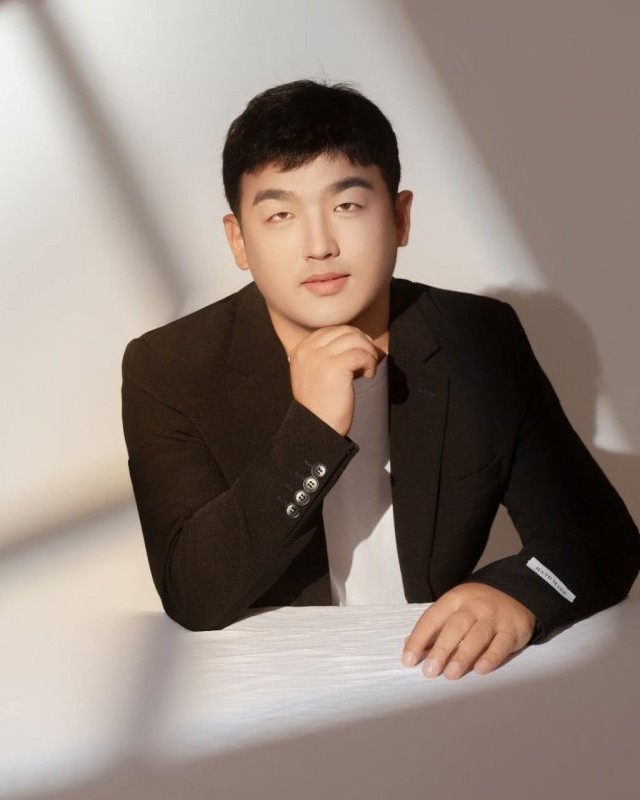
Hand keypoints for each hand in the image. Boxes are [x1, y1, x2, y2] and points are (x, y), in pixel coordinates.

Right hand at [289, 326, 380, 435]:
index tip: (360, 351)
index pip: (331, 330)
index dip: (350, 337)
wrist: (318, 428)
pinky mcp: (335, 367)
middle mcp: (307, 351)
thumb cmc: (320, 405)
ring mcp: (320, 358)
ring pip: (355, 339)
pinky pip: (361, 354)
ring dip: (368, 352)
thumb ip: (325, 355)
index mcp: (300, 351)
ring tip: (369, 368)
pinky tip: (369, 375)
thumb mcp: (314, 374)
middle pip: (344, 331)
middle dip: (362, 342)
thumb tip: (355, 338)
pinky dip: (370, 363)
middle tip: (369, 358)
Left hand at [401, 582, 535, 678]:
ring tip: (451, 675)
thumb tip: (409, 647)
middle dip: (441, 649)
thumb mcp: (455, 607)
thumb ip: (434, 626)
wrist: (515, 592)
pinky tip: (480, 669)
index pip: (432, 618)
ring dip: (463, 656)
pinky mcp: (513, 630)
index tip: (409, 659)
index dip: (419, 638)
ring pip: (477, 636)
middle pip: (455, 627)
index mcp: (454, 599)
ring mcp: (494, 617)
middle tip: (430, 671)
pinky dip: (491, 657)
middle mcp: (474, 606)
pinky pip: (501, 644)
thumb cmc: (477, 606)